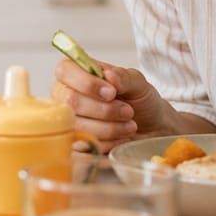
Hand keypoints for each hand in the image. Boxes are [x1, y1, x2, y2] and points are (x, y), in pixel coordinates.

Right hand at [51, 58, 177, 151]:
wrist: (150, 129)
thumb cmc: (140, 102)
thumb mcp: (138, 84)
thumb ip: (123, 77)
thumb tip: (109, 76)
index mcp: (77, 73)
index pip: (65, 71)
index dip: (87, 83)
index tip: (112, 92)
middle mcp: (66, 95)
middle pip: (71, 101)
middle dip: (104, 109)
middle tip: (128, 111)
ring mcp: (68, 120)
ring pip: (78, 125)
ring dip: (109, 127)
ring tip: (130, 125)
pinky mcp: (74, 142)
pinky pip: (84, 145)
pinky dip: (108, 143)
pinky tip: (120, 138)